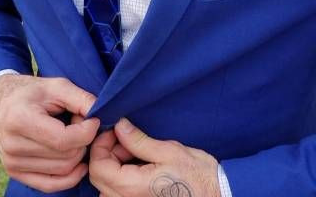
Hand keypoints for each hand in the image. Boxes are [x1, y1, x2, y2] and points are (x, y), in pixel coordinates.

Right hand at [0, 74, 99, 192]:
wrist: (0, 101)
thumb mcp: (56, 86)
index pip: (63, 139)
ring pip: (63, 170)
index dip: (86, 131)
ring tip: (71, 133)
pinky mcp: (15, 173)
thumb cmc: (31, 91)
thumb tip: (100, 115)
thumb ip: (81, 99)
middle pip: (65, 156)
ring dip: (77, 153)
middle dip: (82, 140)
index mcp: (20, 120)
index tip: (94, 119)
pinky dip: (70, 176)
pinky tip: (79, 162)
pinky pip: (50, 185)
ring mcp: (12, 163)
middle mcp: (13, 146)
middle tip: (80, 122)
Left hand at [89, 118, 220, 196]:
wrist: (217, 196)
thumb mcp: (168, 151)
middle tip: (125, 137)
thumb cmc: (197, 175)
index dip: (101, 144)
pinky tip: (138, 164)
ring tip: (135, 150)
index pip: (98, 166)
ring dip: (114, 164)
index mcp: (131, 188)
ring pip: (106, 185)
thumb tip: (119, 126)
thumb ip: (138, 141)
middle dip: (107, 152)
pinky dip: (122, 175)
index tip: (114, 130)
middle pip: (98, 176)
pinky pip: (118, 192)